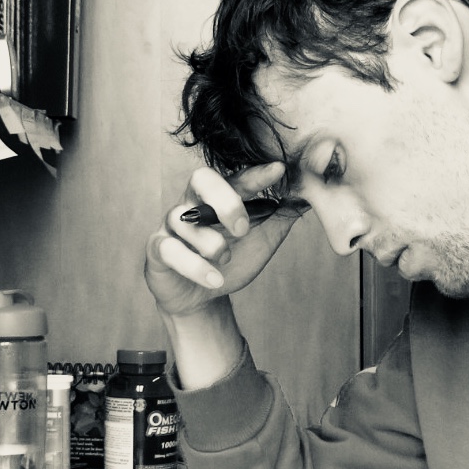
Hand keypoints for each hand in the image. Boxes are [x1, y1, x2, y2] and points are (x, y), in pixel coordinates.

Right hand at [144, 162, 300, 320]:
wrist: (203, 297)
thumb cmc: (232, 261)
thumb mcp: (262, 240)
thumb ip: (280, 218)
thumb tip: (310, 198)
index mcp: (220, 197)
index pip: (238, 178)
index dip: (256, 174)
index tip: (279, 170)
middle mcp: (194, 203)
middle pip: (201, 180)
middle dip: (225, 200)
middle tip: (243, 227)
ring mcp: (173, 225)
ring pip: (185, 220)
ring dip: (211, 243)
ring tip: (226, 259)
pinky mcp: (158, 249)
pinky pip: (170, 249)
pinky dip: (195, 266)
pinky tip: (215, 278)